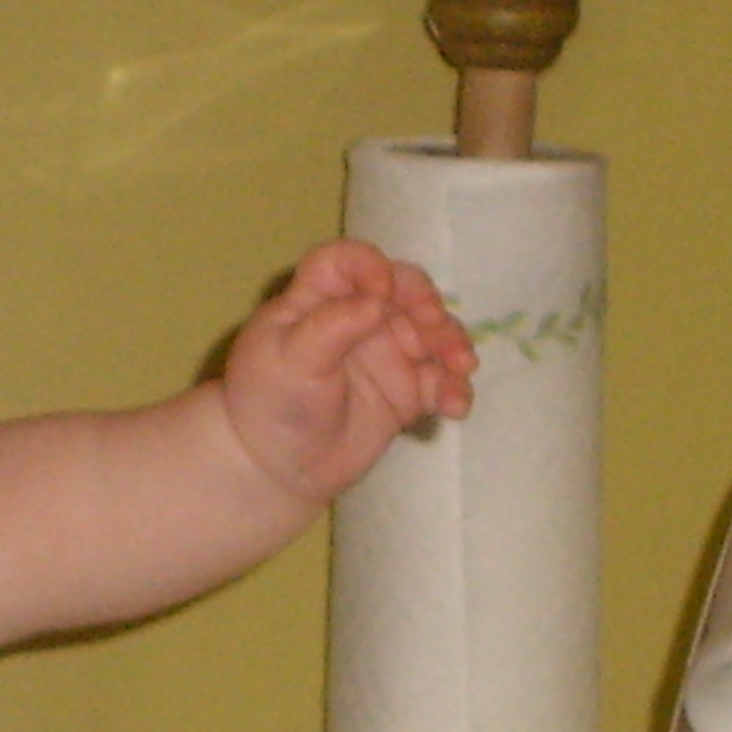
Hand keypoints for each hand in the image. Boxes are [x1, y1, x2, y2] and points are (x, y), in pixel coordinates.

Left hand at [220, 238, 475, 503]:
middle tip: (435, 327)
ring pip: (432, 333)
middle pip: (403, 290)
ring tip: (460, 368)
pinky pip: (440, 380)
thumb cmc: (271, 403)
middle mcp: (357, 319)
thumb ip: (332, 326)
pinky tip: (455, 406)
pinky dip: (454, 387)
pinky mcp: (406, 390)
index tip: (382, 292)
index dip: (368, 265)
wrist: (276, 469)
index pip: (344, 262)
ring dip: (452, 343)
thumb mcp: (291, 360)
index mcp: (316, 301)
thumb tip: (378, 300)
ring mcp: (385, 353)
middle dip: (426, 302)